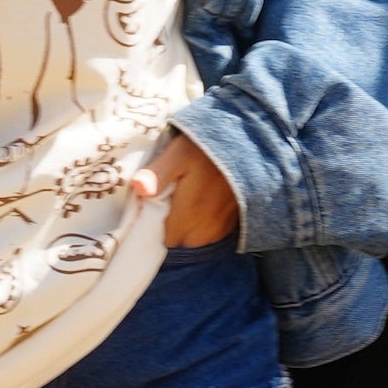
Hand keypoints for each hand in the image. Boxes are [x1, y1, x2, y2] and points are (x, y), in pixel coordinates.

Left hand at [147, 136, 239, 252]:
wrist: (250, 145)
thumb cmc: (208, 148)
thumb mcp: (178, 153)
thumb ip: (158, 174)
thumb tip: (138, 190)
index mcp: (187, 216)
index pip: (162, 240)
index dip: (154, 226)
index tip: (152, 209)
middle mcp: (205, 229)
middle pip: (180, 242)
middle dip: (171, 228)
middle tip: (168, 202)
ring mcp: (222, 228)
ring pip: (197, 240)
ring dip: (189, 228)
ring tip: (186, 202)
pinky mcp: (234, 223)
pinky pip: (213, 234)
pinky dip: (205, 225)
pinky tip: (204, 204)